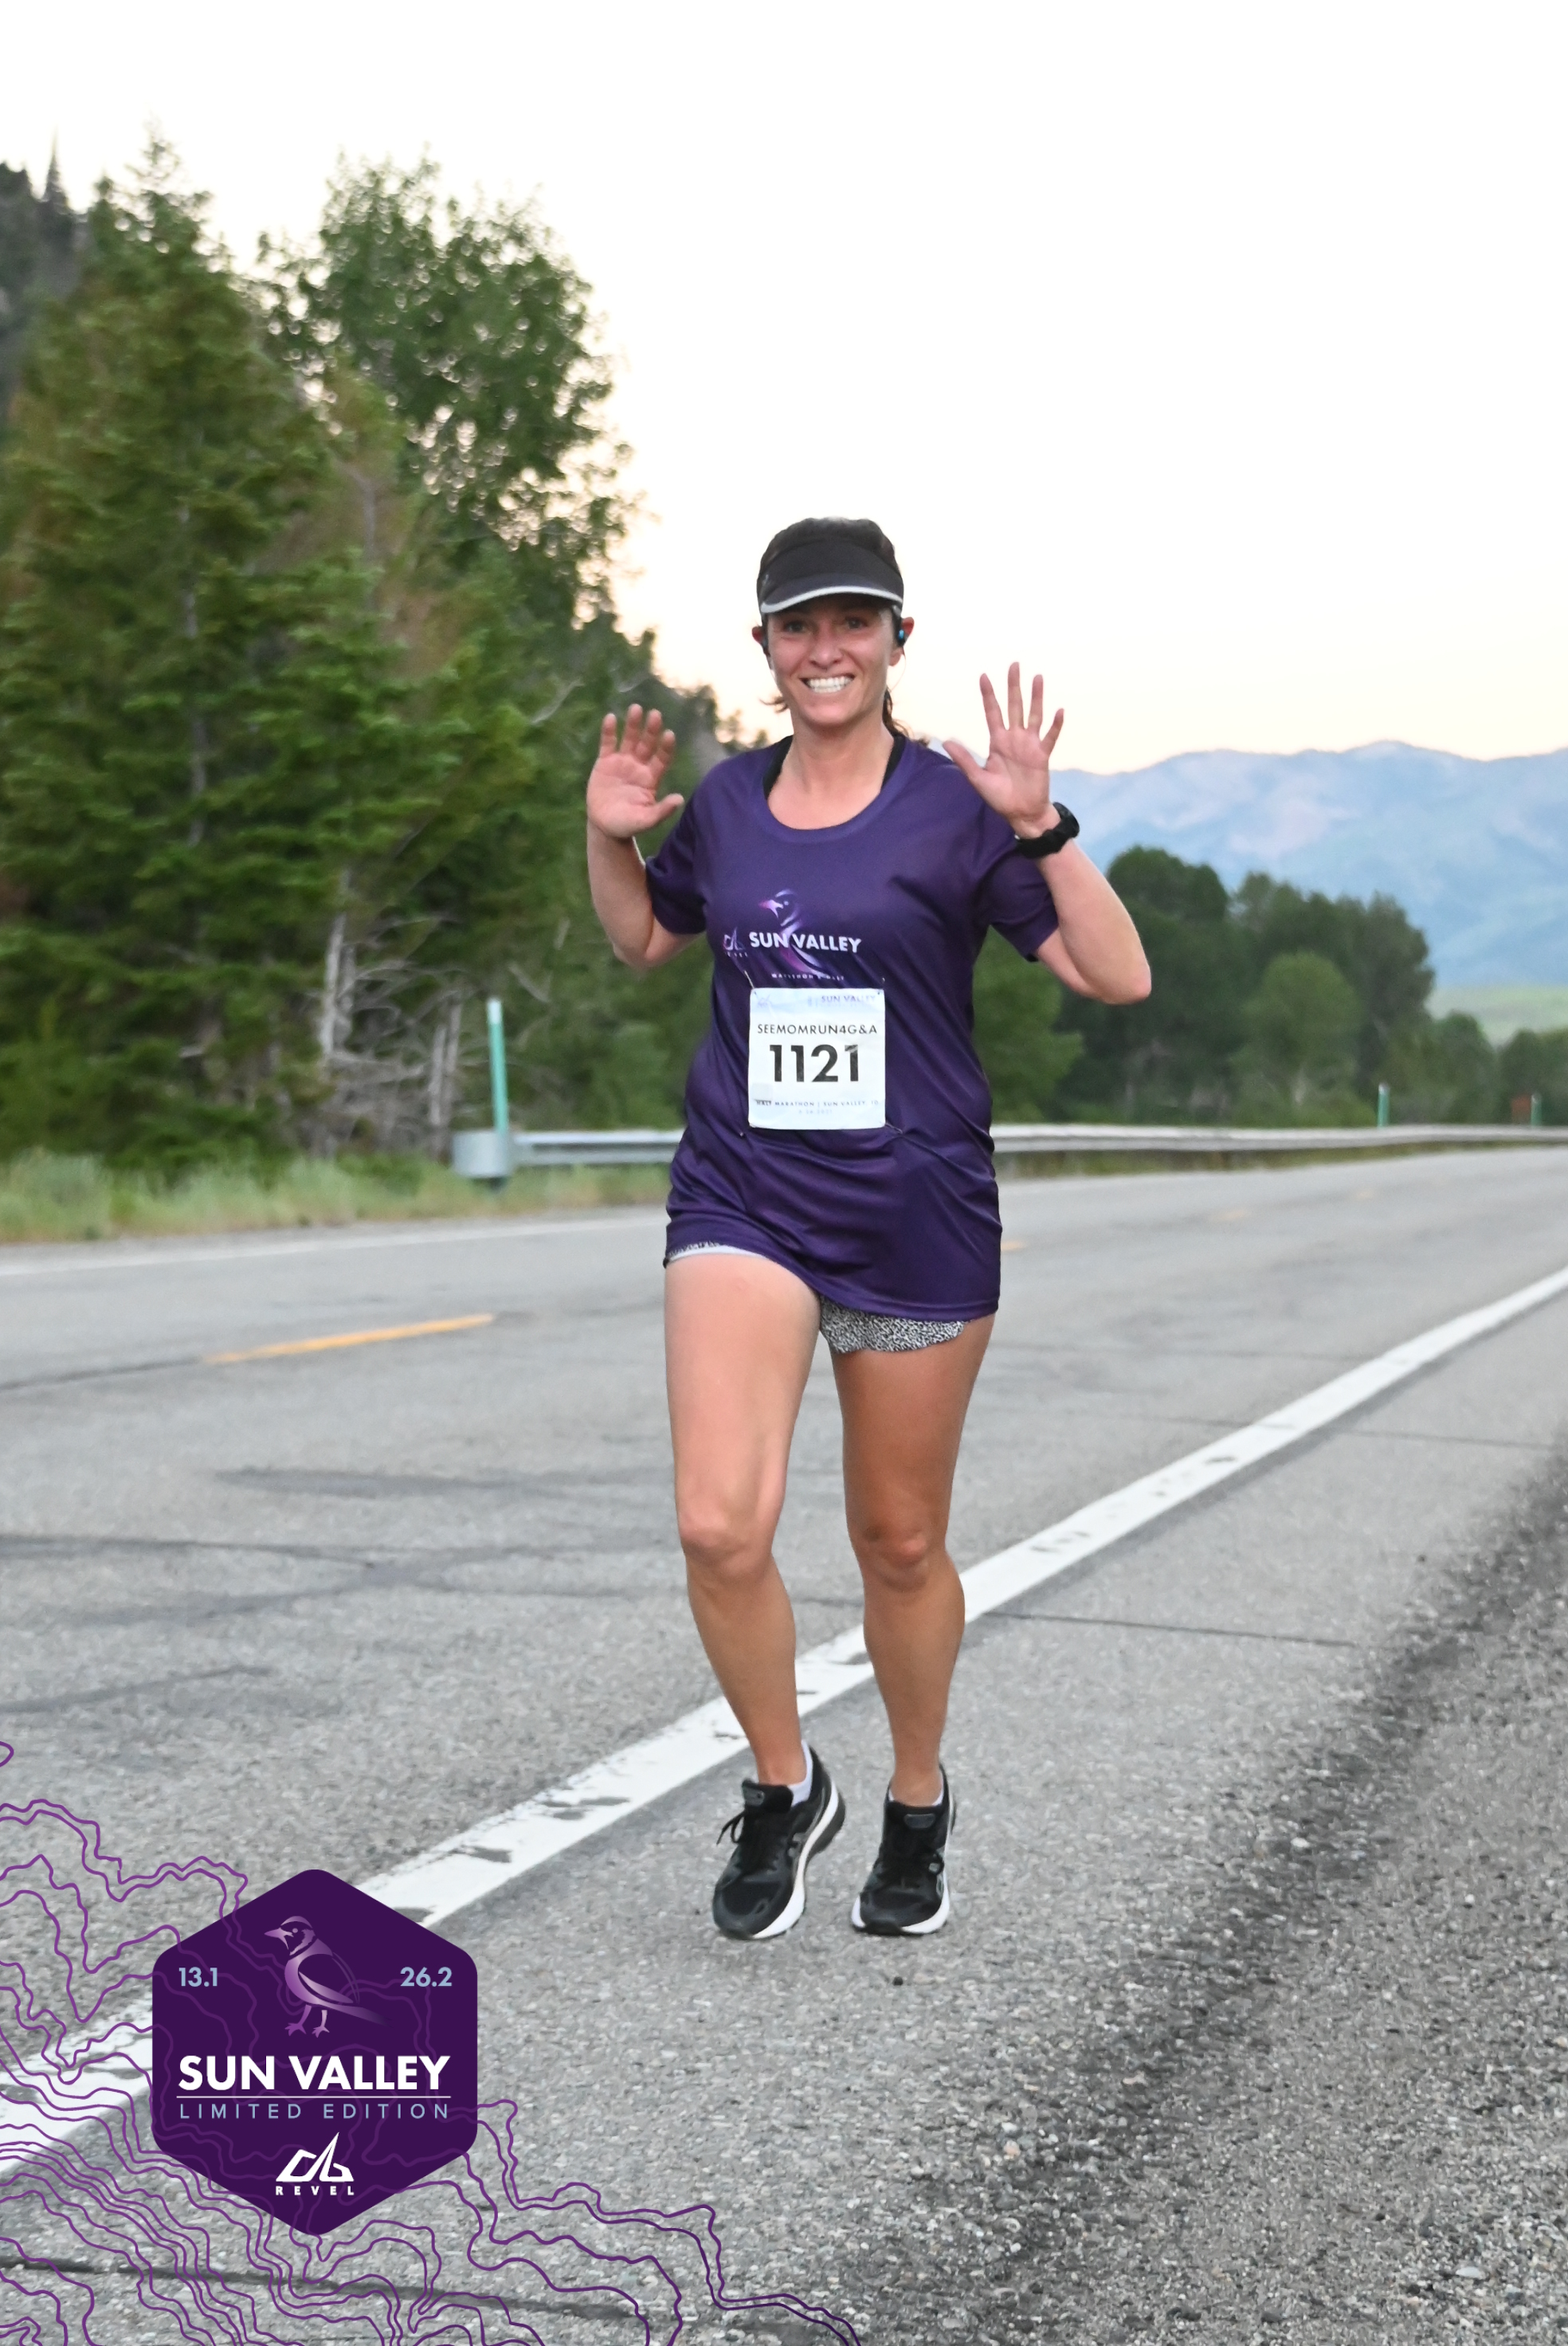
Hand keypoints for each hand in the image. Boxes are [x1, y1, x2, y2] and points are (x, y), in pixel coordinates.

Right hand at [586, 706, 682, 839]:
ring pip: (629, 739)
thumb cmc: (628, 824)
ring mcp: (622, 762)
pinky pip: (607, 743)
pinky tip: (611, 718)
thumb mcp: (645, 820)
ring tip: (636, 708)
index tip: (669, 735)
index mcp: (651, 779)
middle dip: (651, 730)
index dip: (665, 747)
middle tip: (655, 714)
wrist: (604, 826)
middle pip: (647, 744)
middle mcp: (639, 766)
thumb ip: (661, 811)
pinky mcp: (604, 762)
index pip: (662, 759)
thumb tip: (679, 799)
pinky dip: (609, 732)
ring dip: (633, 724)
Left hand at [944, 664, 1064, 835]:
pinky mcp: (1042, 756)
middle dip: (1013, 686)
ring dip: (1036, 698)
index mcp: (997, 742)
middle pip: (1014, 707)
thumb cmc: (1000, 798)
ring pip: (1033, 715)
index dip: (989, 695)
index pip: (992, 713)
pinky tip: (1059, 711)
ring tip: (1037, 678)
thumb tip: (947, 741)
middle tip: (1014, 664)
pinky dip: (1055, 725)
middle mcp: (1014, 739)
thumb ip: (965, 760)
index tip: (984, 676)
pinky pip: (1050, 737)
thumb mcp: (978, 779)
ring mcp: (1030, 745)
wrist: (1022, 813)